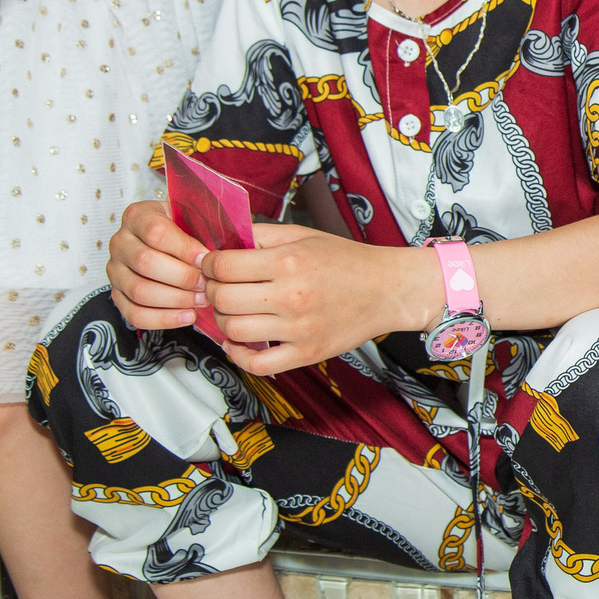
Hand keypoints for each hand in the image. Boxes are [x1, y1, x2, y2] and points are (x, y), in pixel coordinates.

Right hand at [107, 199, 209, 330]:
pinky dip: (164, 319)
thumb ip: (202, 227)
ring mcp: (115, 270)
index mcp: (137, 216)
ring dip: (176, 300)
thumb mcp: (192, 217)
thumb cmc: (184, 228)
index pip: (156, 232)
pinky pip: (135, 313)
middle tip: (207, 284)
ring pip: (139, 291)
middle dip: (183, 278)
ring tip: (202, 300)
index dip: (185, 249)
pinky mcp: (117, 294)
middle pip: (146, 262)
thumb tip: (218, 253)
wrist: (166, 240)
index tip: (207, 260)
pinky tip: (188, 316)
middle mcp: (120, 242)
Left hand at [201, 223, 436, 374]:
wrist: (389, 289)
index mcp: (289, 261)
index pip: (224, 266)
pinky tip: (238, 342)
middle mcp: (291, 295)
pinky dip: (237, 355)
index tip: (212, 265)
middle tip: (219, 287)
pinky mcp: (306, 352)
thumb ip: (261, 236)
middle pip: (223, 298)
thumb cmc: (347, 261)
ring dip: (223, 320)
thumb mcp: (304, 235)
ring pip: (233, 330)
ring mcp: (298, 328)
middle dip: (213, 290)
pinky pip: (257, 363)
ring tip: (233, 311)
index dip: (208, 264)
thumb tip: (222, 243)